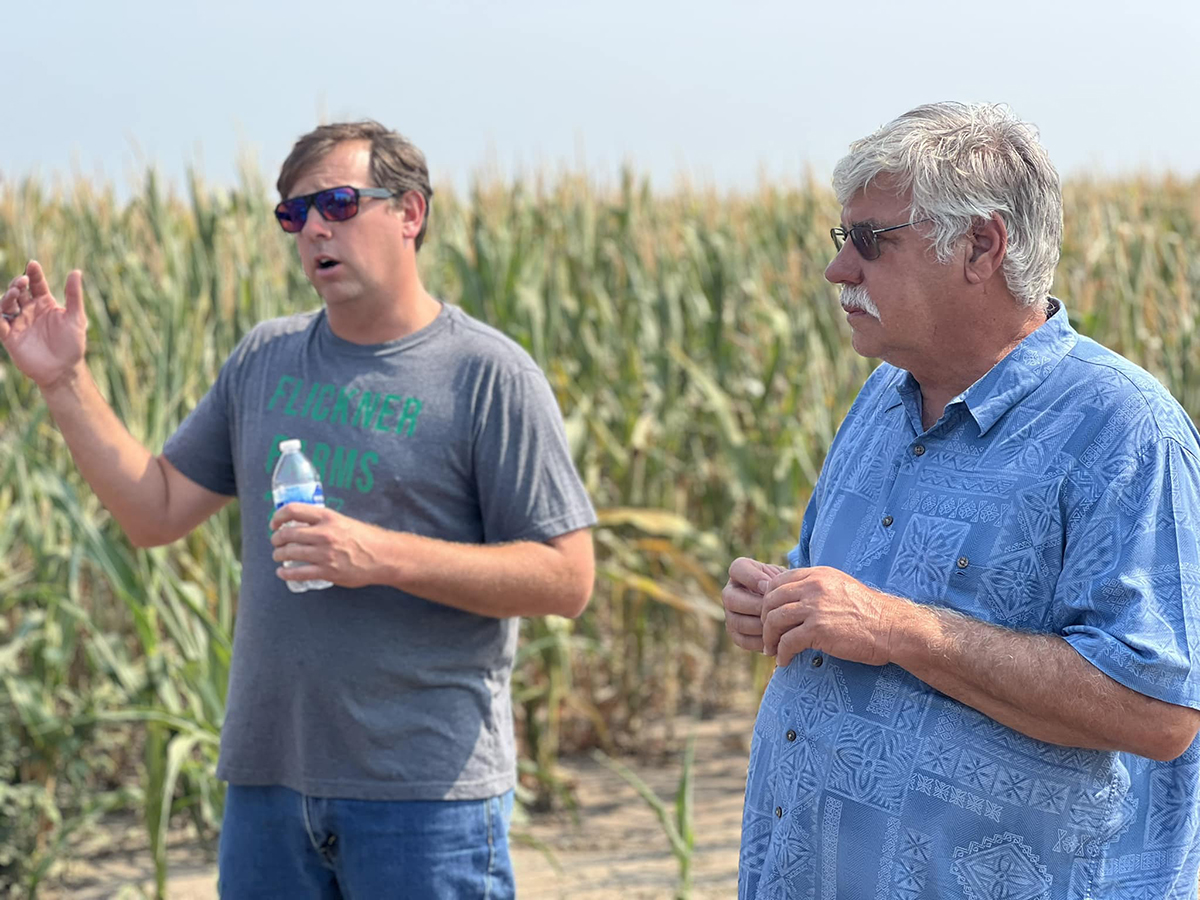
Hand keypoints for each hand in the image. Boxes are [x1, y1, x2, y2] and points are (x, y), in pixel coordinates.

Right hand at [0, 261, 87, 389]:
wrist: (64, 370)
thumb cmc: (72, 344)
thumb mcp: (76, 317)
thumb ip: (74, 295)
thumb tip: (76, 271)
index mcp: (45, 304)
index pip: (36, 284)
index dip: (34, 273)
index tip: (33, 264)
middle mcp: (29, 310)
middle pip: (18, 291)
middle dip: (18, 283)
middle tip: (23, 280)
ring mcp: (19, 323)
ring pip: (6, 304)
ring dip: (7, 296)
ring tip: (14, 292)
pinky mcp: (10, 337)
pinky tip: (1, 313)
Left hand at [269, 504, 390, 588]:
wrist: (382, 556)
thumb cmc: (365, 538)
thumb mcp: (343, 521)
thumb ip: (323, 522)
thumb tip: (302, 524)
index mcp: (327, 517)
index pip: (293, 510)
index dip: (278, 516)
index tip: (274, 523)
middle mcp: (324, 534)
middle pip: (287, 534)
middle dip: (276, 540)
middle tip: (276, 543)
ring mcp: (324, 554)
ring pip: (289, 553)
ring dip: (279, 555)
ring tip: (279, 556)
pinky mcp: (327, 571)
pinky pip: (298, 573)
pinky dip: (285, 573)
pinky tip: (282, 572)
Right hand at [722, 557, 785, 651]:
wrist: (791, 607)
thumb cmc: (789, 587)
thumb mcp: (786, 578)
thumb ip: (778, 581)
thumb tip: (768, 590)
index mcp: (740, 572)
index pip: (737, 569)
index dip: (752, 578)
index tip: (770, 586)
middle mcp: (730, 593)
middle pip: (731, 599)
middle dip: (755, 605)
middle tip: (775, 610)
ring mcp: (730, 615)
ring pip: (737, 622)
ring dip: (759, 626)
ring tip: (779, 626)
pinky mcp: (736, 634)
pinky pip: (744, 640)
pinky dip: (761, 641)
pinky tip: (777, 639)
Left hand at [760, 566, 903, 666]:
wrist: (891, 628)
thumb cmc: (869, 612)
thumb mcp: (841, 587)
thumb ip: (817, 587)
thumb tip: (794, 597)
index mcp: (818, 575)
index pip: (778, 581)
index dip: (768, 600)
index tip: (769, 616)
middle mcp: (813, 587)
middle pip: (770, 600)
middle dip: (764, 620)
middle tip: (768, 636)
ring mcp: (815, 607)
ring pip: (774, 620)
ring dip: (769, 638)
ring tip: (772, 650)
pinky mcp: (818, 630)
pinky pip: (787, 642)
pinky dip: (782, 653)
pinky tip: (784, 661)